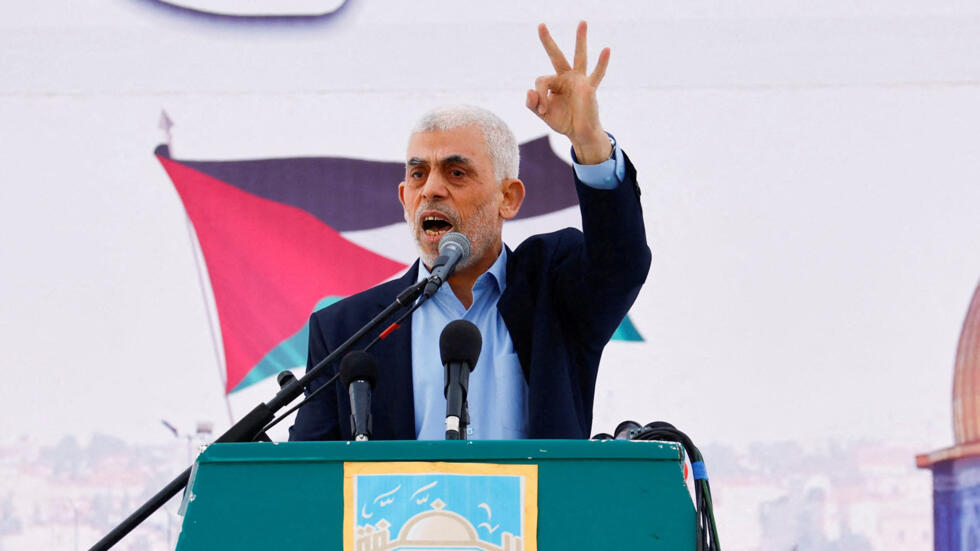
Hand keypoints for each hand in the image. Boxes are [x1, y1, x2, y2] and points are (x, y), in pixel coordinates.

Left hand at [526, 21, 611, 163]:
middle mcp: (566, 77)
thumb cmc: (563, 121)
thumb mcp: (544, 113)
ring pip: (579, 57)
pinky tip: (607, 49)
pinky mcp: (589, 87)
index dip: (540, 96)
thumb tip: (529, 91)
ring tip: (582, 23)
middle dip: (548, 41)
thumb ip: (533, 104)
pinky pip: (597, 73)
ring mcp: (579, 80)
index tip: (542, 110)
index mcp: (554, 82)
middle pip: (556, 56)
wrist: (579, 133)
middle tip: (540, 25)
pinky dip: (602, 62)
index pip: (542, 81)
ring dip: (580, 39)